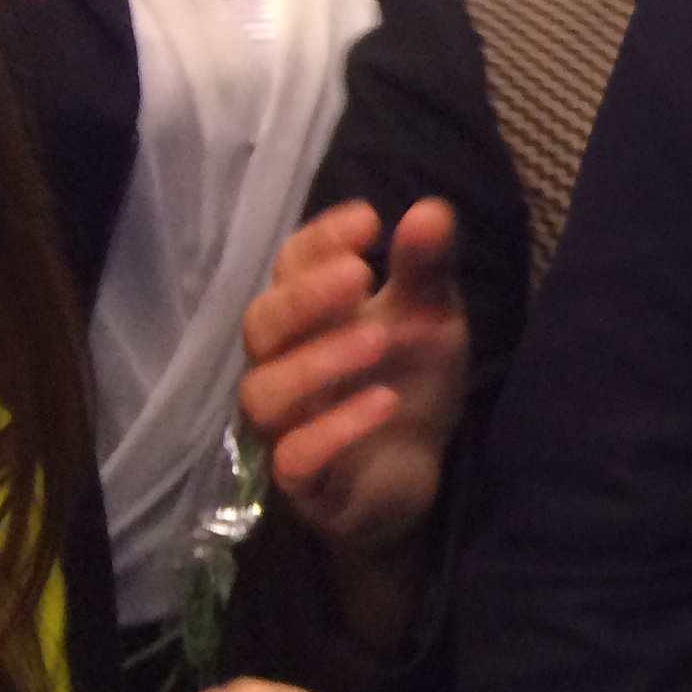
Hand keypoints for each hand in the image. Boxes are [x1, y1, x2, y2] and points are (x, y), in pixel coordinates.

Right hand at [240, 200, 469, 576]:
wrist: (416, 468)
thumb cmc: (409, 378)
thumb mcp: (429, 316)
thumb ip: (426, 268)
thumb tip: (430, 210)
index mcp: (313, 317)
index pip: (289, 268)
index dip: (317, 241)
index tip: (367, 221)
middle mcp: (286, 365)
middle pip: (260, 325)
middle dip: (305, 297)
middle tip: (359, 275)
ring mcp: (288, 424)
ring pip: (265, 392)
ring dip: (318, 361)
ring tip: (378, 340)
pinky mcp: (304, 481)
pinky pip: (294, 458)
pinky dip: (335, 429)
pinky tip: (384, 403)